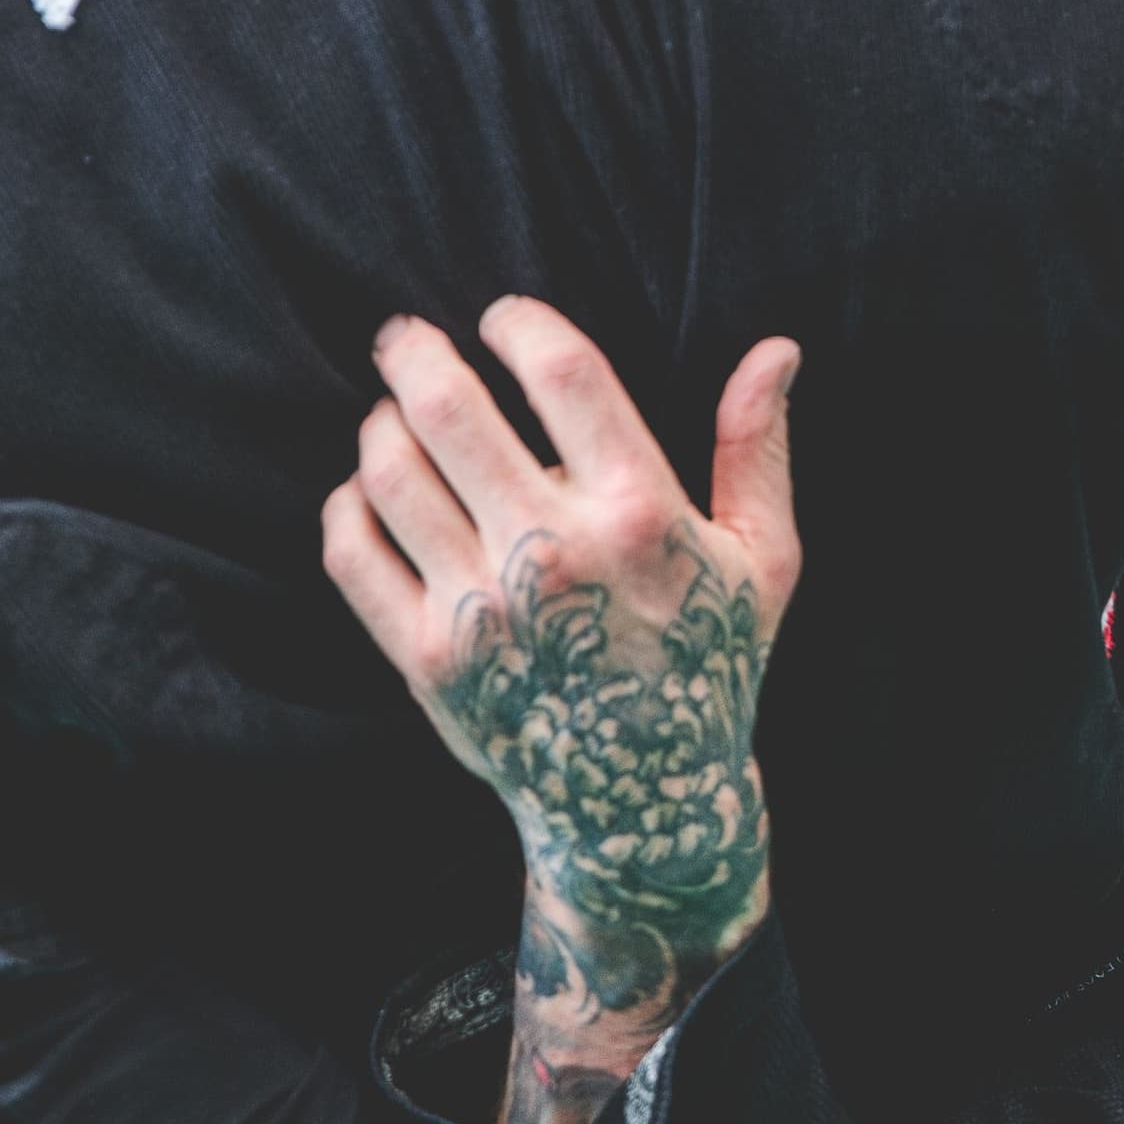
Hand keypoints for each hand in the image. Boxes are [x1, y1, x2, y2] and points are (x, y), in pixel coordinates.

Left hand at [324, 302, 802, 1123]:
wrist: (644, 805)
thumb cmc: (710, 666)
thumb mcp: (764, 562)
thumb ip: (757, 451)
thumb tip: (776, 350)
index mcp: (639, 515)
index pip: (561, 371)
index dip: (518, 322)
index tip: (503, 319)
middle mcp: (553, 555)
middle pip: (449, 408)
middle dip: (415, 354)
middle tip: (406, 338)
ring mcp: (482, 608)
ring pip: (390, 473)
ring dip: (382, 426)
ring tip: (394, 418)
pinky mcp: (427, 658)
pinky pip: (352, 552)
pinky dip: (348, 507)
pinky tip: (368, 493)